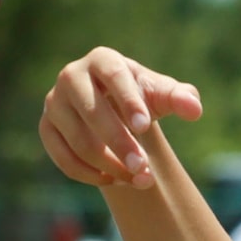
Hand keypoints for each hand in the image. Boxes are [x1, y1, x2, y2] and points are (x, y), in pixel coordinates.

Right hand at [40, 48, 206, 189]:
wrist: (111, 108)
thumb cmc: (140, 97)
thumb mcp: (161, 94)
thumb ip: (180, 97)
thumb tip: (194, 109)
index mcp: (102, 60)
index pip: (114, 77)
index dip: (129, 102)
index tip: (145, 128)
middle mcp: (71, 76)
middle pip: (92, 111)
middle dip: (119, 143)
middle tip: (143, 169)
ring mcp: (54, 103)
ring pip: (77, 140)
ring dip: (108, 165)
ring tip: (137, 179)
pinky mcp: (46, 128)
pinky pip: (63, 158)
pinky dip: (89, 174)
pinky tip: (114, 180)